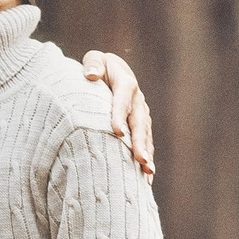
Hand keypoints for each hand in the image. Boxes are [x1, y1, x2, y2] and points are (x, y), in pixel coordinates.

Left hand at [79, 50, 155, 177]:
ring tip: (147, 173)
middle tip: (141, 160)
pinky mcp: (141, 126)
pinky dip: (146, 160)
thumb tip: (91, 75)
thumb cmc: (98, 67)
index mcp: (126, 83)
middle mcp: (138, 100)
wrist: (113, 71)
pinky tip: (146, 179)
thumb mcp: (95, 60)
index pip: (123, 100)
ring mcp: (141, 114)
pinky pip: (145, 144)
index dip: (120, 115)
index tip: (117, 132)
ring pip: (145, 136)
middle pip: (139, 123)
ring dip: (147, 155)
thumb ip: (93, 64)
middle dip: (140, 143)